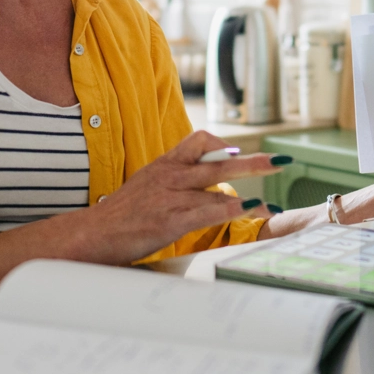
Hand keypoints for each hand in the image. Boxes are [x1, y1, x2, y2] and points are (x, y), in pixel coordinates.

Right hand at [89, 130, 281, 261]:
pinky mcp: (170, 220)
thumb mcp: (147, 185)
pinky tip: (250, 211)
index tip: (238, 153)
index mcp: (165, 164)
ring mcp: (170, 196)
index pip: (199, 140)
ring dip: (251, 193)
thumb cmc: (121, 214)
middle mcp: (170, 175)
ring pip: (218, 185)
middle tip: (281, 161)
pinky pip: (208, 210)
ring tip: (271, 205)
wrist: (92, 234)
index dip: (223, 145)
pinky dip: (233, 209)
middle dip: (254, 162)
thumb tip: (201, 180)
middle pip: (220, 161)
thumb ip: (174, 179)